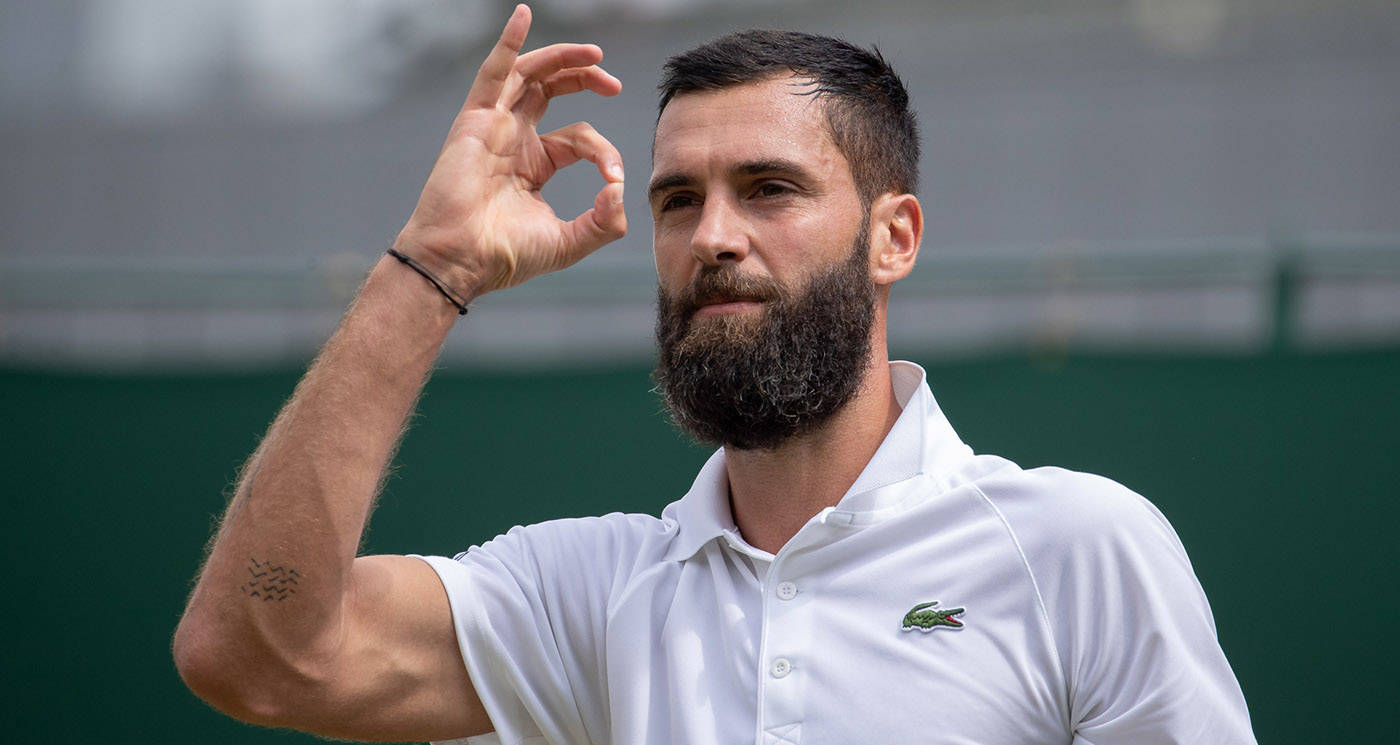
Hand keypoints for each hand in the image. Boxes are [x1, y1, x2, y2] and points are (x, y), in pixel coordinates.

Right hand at [393, 4, 625, 299]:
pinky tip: (523, 16)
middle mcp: (513, 138)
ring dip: (562, 58)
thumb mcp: (569, 242)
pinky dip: (508, 42)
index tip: (613, 179)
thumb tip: (620, 190)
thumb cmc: (505, 256)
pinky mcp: (476, 121)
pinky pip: (493, 72)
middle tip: (613, 83)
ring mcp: (493, 126)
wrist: (461, 261)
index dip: (603, 151)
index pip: (579, 137)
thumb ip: (604, 223)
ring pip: (530, 74)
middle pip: (552, 89)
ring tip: (594, 54)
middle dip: (585, 78)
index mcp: (534, 162)